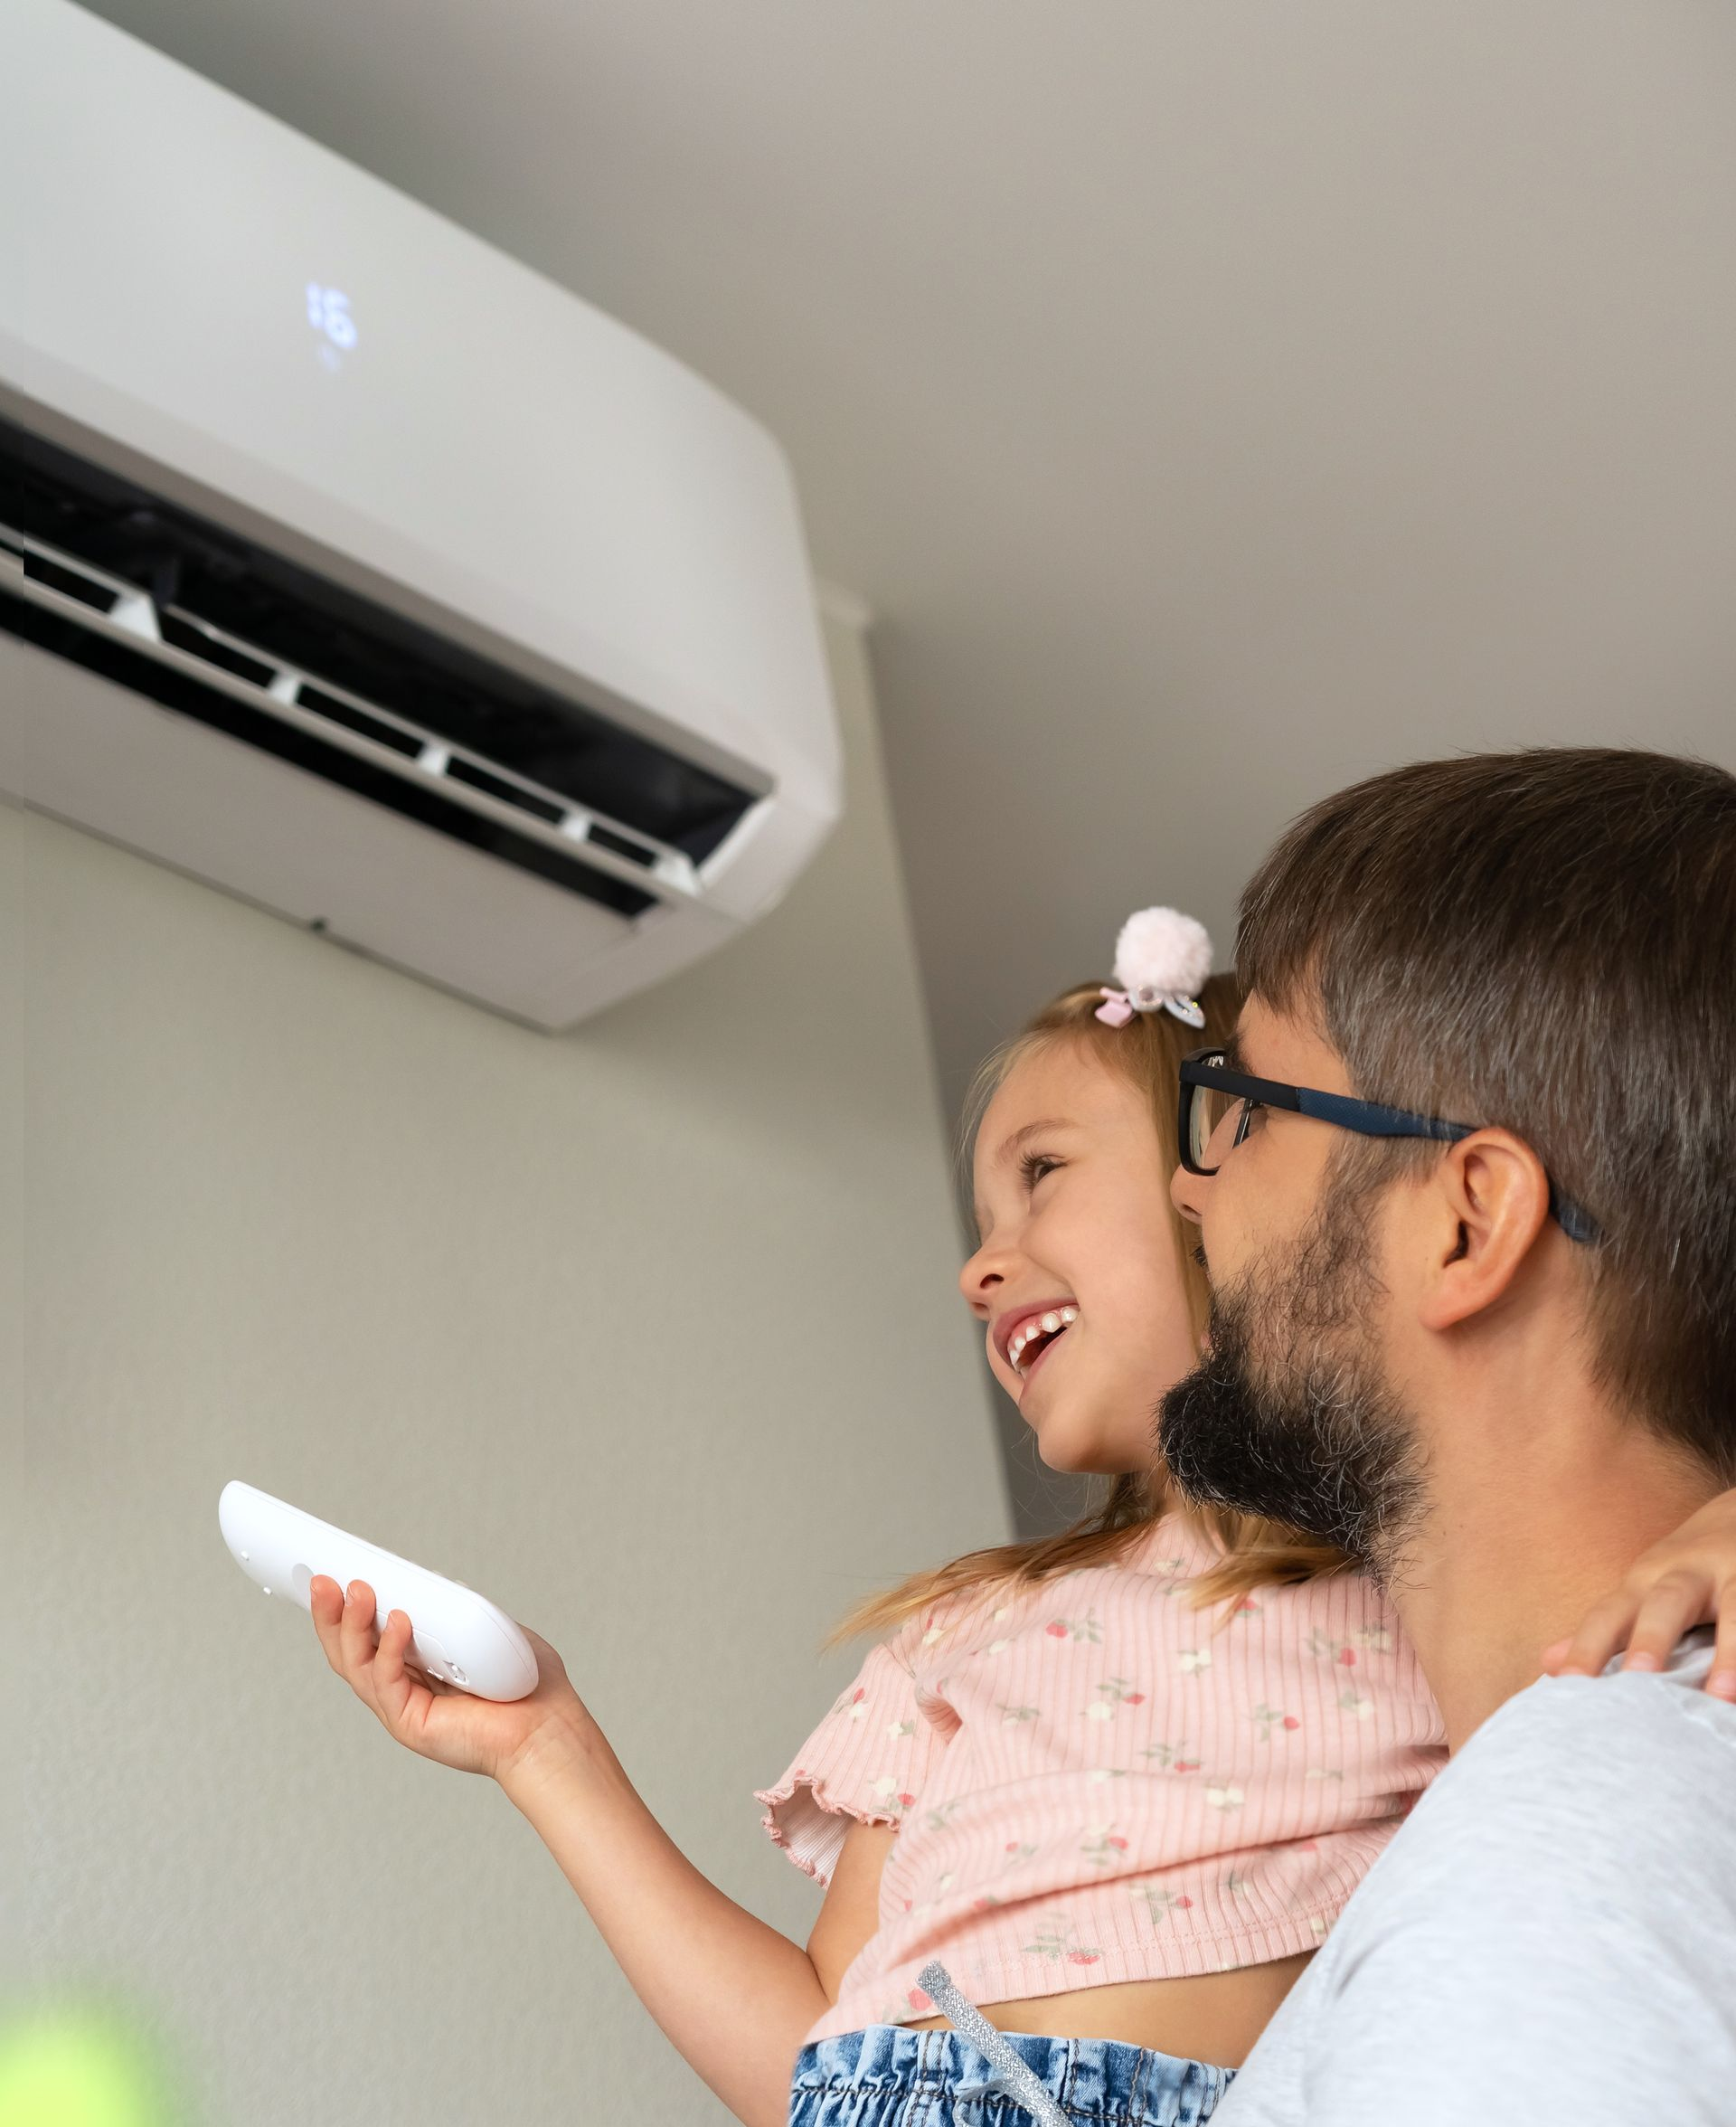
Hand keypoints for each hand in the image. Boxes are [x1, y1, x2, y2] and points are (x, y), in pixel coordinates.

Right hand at [308, 1575, 597, 1783]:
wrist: (546, 1726)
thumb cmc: (524, 1683)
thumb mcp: (481, 1629)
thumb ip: (448, 1611)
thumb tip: (425, 1585)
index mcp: (413, 1666)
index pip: (367, 1635)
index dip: (343, 1610)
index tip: (330, 1575)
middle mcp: (401, 1688)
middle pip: (350, 1650)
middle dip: (332, 1614)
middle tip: (323, 1581)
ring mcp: (401, 1708)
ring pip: (358, 1665)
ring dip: (352, 1625)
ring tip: (354, 1591)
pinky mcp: (410, 1724)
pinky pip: (388, 1681)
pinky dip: (388, 1649)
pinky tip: (398, 1622)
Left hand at [1541, 1489, 1735, 1700]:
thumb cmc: (1685, 1569)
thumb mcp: (1642, 1590)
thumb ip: (1604, 1631)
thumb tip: (1548, 1664)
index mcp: (1646, 1583)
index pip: (1609, 1615)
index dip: (1586, 1647)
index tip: (1566, 1684)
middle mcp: (1687, 1575)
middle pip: (1664, 1602)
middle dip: (1651, 1638)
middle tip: (1638, 1677)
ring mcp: (1733, 1575)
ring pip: (1735, 1608)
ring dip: (1729, 1652)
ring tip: (1721, 1695)